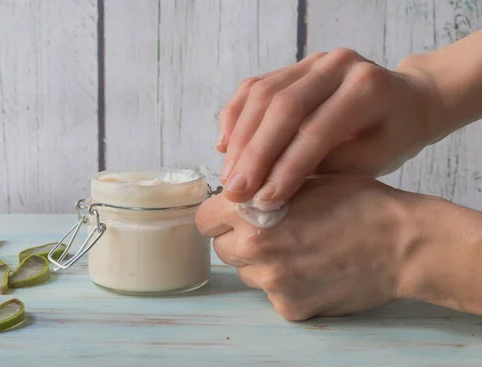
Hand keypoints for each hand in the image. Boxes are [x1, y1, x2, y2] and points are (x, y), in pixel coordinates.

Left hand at [196, 175, 418, 319]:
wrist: (402, 242)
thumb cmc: (358, 201)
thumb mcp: (305, 175)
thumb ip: (264, 184)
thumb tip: (240, 189)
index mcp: (250, 210)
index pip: (204, 220)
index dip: (218, 216)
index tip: (231, 217)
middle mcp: (254, 248)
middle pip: (221, 249)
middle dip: (239, 239)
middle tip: (272, 231)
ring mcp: (271, 282)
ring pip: (247, 273)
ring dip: (263, 263)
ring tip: (299, 249)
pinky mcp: (290, 307)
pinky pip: (273, 295)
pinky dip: (287, 285)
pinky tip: (314, 270)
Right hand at [216, 48, 439, 208]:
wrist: (406, 101)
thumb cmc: (393, 137)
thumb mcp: (371, 162)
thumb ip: (326, 169)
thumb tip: (271, 188)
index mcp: (366, 89)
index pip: (316, 131)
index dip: (287, 168)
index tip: (264, 201)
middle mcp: (337, 65)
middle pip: (282, 107)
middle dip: (254, 154)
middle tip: (235, 191)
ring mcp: (312, 61)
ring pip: (261, 94)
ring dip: (239, 138)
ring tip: (229, 175)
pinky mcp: (294, 66)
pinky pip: (254, 87)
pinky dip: (235, 116)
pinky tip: (225, 145)